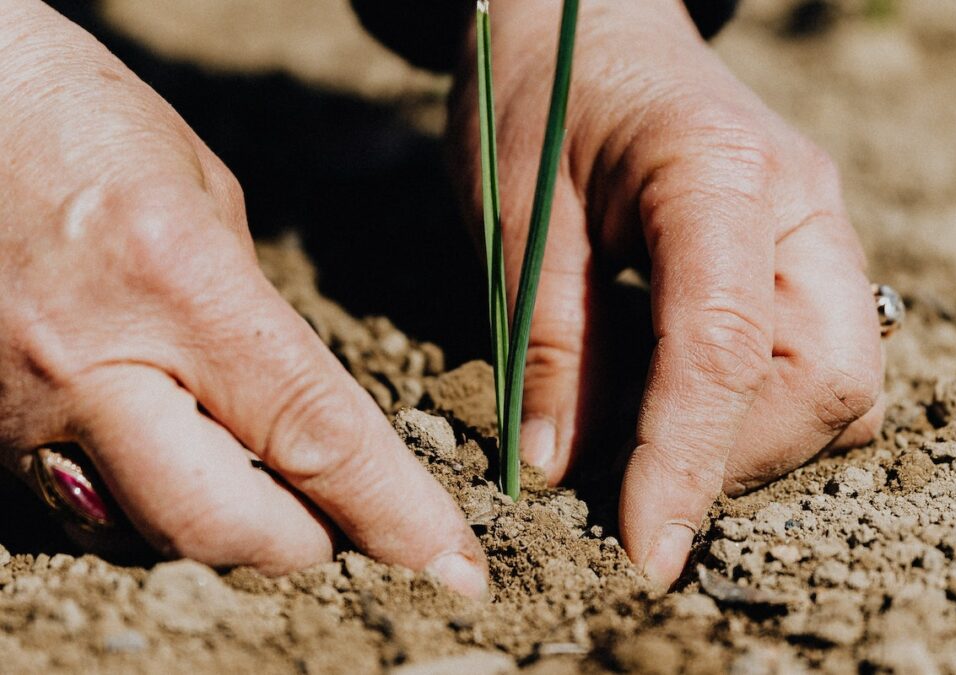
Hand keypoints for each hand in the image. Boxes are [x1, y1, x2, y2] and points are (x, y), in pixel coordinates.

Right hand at [0, 0, 485, 596]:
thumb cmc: (80, 121)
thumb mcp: (204, 198)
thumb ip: (253, 317)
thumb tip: (293, 409)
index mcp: (178, 284)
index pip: (314, 434)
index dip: (394, 514)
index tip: (452, 565)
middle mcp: (92, 365)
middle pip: (222, 525)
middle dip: (305, 546)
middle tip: (346, 528)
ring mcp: (21, 410)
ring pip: (146, 533)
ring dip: (226, 531)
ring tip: (269, 493)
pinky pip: (83, 506)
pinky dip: (149, 506)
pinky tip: (179, 462)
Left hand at [450, 0, 883, 586]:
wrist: (583, 18)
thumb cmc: (539, 91)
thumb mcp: (517, 211)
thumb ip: (549, 342)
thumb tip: (563, 470)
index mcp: (719, 172)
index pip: (726, 350)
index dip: (686, 465)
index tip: (645, 551)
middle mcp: (801, 203)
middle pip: (828, 382)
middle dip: (735, 457)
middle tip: (633, 481)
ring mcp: (818, 227)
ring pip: (840, 384)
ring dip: (750, 440)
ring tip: (647, 439)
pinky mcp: (806, 252)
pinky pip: (818, 361)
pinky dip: (757, 408)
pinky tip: (678, 397)